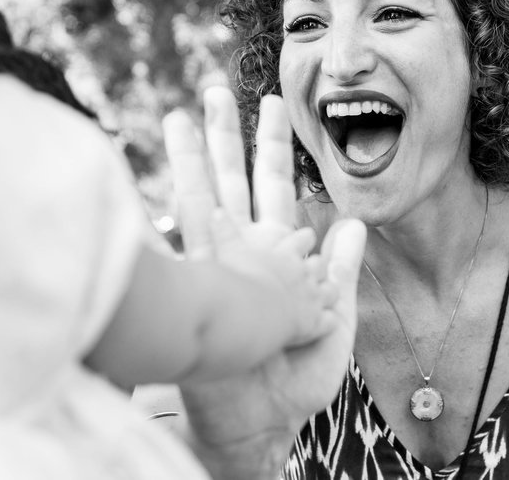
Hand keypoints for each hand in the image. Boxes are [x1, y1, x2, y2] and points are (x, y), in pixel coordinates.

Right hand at [162, 87, 365, 478]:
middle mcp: (243, 249)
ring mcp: (216, 264)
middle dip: (227, 133)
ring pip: (203, 195)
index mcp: (277, 252)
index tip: (271, 104)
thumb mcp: (333, 318)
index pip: (274, 185)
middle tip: (219, 88)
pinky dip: (171, 203)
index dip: (274, 144)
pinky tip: (154, 175)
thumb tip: (353, 223)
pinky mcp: (199, 286)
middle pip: (234, 178)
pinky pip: (183, 238)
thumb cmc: (300, 377)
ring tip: (185, 112)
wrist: (264, 421)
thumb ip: (340, 270)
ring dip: (194, 154)